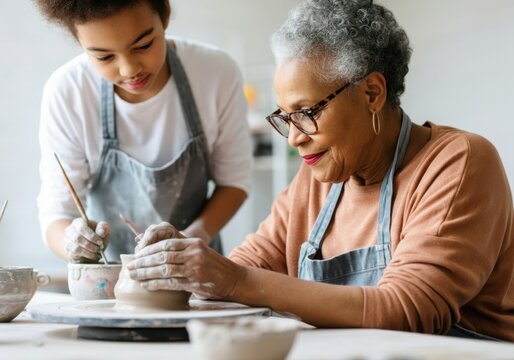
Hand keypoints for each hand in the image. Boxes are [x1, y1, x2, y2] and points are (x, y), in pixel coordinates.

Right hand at [64, 218, 108, 262]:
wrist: (89, 246)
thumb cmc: (96, 235)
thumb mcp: (102, 230)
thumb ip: (103, 228)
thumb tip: (102, 231)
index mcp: (78, 222)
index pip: (81, 228)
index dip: (91, 236)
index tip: (100, 242)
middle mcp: (70, 230)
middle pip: (77, 238)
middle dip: (91, 244)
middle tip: (100, 248)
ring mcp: (67, 241)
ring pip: (76, 247)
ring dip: (89, 251)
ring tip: (98, 252)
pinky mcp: (68, 251)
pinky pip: (76, 254)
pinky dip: (87, 255)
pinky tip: (93, 255)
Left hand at [129, 222, 244, 299]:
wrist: (232, 278)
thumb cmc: (212, 266)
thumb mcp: (199, 251)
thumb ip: (181, 251)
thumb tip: (154, 254)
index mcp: (193, 243)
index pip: (165, 244)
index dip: (148, 250)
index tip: (137, 256)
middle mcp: (194, 253)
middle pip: (162, 256)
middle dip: (143, 262)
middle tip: (130, 267)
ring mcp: (195, 268)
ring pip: (164, 269)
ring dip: (146, 273)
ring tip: (134, 276)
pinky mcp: (195, 282)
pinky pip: (171, 283)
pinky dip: (156, 284)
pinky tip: (146, 285)